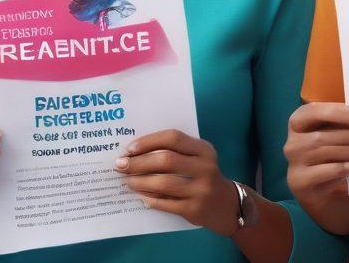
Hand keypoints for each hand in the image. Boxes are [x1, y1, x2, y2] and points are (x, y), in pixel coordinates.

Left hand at [115, 129, 239, 235]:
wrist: (227, 205)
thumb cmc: (203, 175)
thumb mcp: (197, 158)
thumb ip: (174, 152)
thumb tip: (136, 152)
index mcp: (203, 149)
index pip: (173, 138)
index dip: (149, 141)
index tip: (130, 148)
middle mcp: (205, 167)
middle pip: (166, 160)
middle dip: (139, 162)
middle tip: (121, 165)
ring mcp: (201, 190)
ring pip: (164, 183)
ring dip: (141, 181)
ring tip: (127, 181)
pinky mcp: (195, 210)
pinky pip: (166, 203)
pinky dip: (149, 199)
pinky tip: (140, 196)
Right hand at [284, 102, 348, 207]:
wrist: (321, 190)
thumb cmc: (329, 155)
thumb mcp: (333, 136)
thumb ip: (342, 126)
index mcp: (297, 123)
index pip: (314, 111)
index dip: (340, 112)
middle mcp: (291, 142)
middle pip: (320, 134)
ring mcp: (293, 163)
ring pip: (322, 152)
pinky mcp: (300, 182)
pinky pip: (323, 172)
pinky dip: (340, 168)